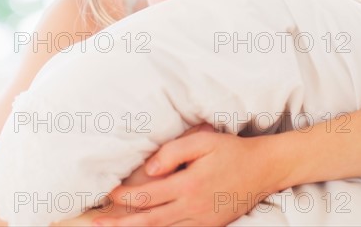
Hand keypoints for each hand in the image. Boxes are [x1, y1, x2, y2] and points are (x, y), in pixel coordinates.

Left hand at [92, 125, 280, 226]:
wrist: (264, 169)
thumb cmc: (231, 151)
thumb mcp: (203, 142)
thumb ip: (174, 153)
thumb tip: (149, 169)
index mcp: (189, 186)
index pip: (148, 196)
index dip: (124, 196)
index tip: (106, 194)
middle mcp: (194, 208)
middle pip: (150, 220)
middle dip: (121, 224)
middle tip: (96, 224)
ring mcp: (203, 220)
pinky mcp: (210, 225)